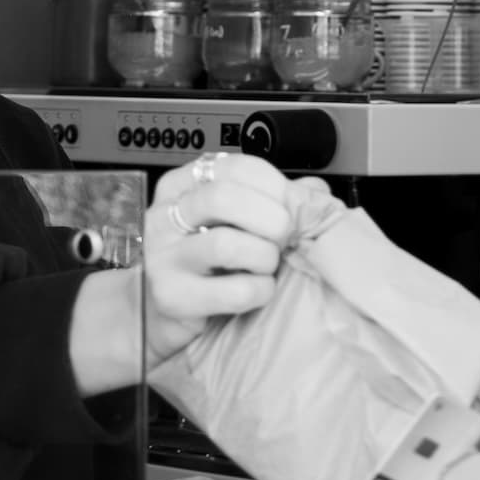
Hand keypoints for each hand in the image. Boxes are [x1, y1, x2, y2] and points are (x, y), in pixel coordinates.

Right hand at [145, 154, 307, 359]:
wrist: (164, 312)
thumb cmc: (206, 262)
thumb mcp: (233, 222)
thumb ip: (273, 200)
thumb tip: (316, 193)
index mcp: (182, 186)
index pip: (233, 167)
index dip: (273, 186)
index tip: (289, 207)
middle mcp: (165, 215)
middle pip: (223, 197)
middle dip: (270, 219)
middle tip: (283, 237)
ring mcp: (163, 256)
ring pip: (226, 244)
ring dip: (263, 257)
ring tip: (266, 267)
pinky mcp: (172, 296)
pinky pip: (234, 290)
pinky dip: (260, 291)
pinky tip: (258, 290)